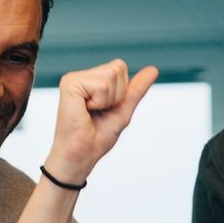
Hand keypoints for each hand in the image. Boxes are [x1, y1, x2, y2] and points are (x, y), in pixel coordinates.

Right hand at [40, 59, 158, 187]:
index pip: (120, 67)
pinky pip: (102, 85)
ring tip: (91, 112)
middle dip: (117, 94)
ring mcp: (73, 79)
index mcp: (91, 80)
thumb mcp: (123, 109)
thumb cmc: (97, 137)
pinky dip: (100, 102)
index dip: (121, 92)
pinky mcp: (70, 84)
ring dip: (108, 100)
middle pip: (118, 67)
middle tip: (98, 112)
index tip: (105, 109)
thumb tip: (153, 69)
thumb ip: (136, 89)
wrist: (81, 155)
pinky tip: (85, 111)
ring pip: (111, 75)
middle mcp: (81, 76)